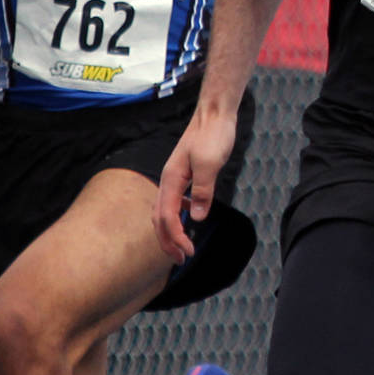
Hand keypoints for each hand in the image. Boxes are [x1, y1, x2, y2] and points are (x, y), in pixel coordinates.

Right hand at [153, 107, 236, 260]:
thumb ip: (203, 191)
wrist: (214, 114)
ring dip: (170, 231)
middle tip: (181, 260)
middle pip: (159, 218)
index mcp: (172, 179)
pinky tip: (188, 217)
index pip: (166, 217)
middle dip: (167, 241)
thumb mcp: (210, 163)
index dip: (175, 238)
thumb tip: (196, 217)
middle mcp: (168, 180)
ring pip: (163, 210)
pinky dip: (176, 215)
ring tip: (181, 246)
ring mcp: (174, 177)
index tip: (188, 253)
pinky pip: (173, 200)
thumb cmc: (213, 135)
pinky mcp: (183, 174)